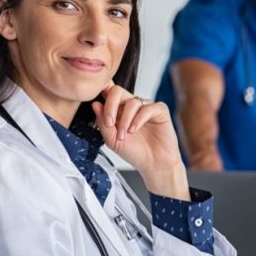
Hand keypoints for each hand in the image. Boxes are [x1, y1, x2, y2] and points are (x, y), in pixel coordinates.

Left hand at [91, 83, 188, 198]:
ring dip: (125, 119)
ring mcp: (146, 107)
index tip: (98, 108)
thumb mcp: (112, 140)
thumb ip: (102, 122)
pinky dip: (139, 119)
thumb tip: (95, 104)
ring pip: (132, 101)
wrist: (153, 164)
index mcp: (119, 110)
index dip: (101, 93)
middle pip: (118, 91)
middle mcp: (132, 106)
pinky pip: (148, 108)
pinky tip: (134, 130)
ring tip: (124, 135)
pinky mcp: (160, 111)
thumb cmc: (135, 152)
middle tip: (109, 123)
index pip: (108, 93)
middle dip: (110, 105)